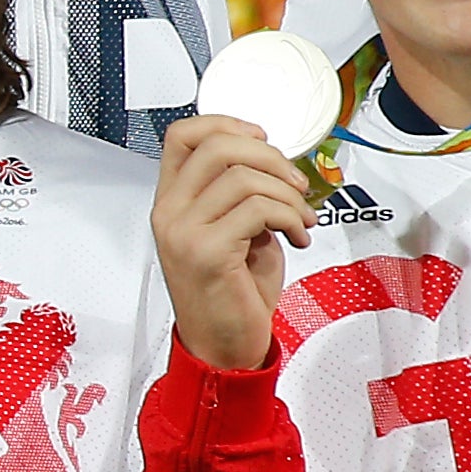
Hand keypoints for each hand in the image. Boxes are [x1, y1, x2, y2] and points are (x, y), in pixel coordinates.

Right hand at [151, 112, 316, 371]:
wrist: (224, 347)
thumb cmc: (233, 291)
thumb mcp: (233, 231)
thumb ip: (239, 193)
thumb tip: (273, 162)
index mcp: (170, 201)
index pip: (182, 136)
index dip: (226, 123)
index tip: (262, 139)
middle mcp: (169, 212)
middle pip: (216, 146)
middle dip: (270, 157)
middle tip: (294, 182)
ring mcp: (184, 232)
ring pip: (244, 177)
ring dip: (288, 194)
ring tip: (301, 218)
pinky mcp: (208, 253)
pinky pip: (258, 210)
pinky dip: (290, 217)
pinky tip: (297, 236)